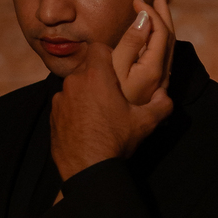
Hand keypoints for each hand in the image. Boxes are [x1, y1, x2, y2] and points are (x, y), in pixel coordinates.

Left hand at [50, 43, 172, 181]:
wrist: (88, 169)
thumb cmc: (116, 141)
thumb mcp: (145, 123)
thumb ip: (161, 104)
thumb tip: (166, 95)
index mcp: (96, 76)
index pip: (98, 47)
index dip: (107, 54)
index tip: (115, 67)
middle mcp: (74, 83)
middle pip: (86, 68)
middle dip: (97, 76)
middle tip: (110, 94)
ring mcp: (60, 100)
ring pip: (73, 87)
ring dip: (84, 94)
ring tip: (97, 112)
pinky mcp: (52, 116)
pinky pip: (64, 105)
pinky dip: (73, 109)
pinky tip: (84, 125)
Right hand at [112, 0, 174, 105]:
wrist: (104, 133)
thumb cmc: (105, 100)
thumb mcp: (114, 68)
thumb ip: (130, 42)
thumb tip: (144, 18)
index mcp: (154, 68)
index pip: (159, 31)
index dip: (150, 11)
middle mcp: (161, 75)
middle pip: (168, 38)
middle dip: (163, 14)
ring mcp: (158, 83)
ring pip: (167, 47)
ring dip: (163, 25)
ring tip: (159, 9)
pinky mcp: (151, 88)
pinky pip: (161, 56)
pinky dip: (159, 38)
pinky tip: (152, 36)